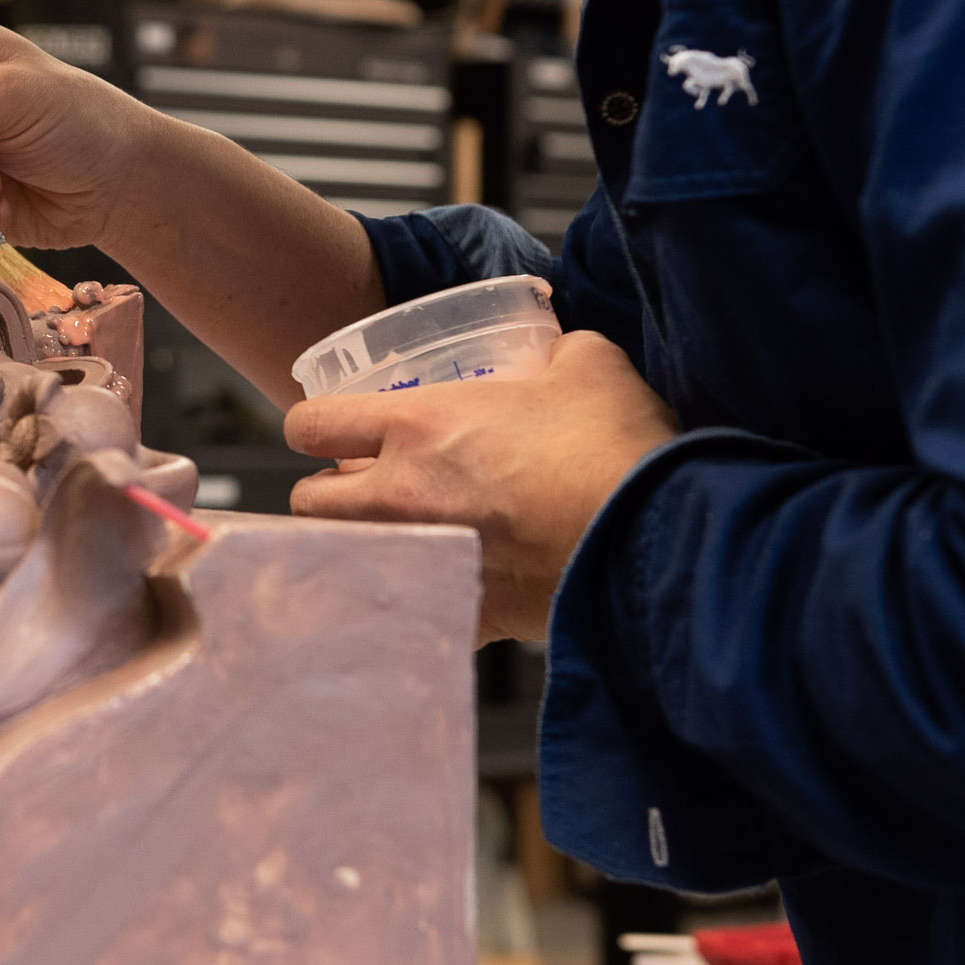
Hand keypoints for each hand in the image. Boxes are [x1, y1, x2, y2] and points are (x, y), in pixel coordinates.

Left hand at [285, 332, 677, 642]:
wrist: (654, 536)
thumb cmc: (616, 446)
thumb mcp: (588, 364)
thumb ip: (555, 353)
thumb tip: (555, 354)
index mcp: (419, 425)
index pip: (312, 424)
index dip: (314, 426)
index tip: (330, 432)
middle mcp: (404, 494)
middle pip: (310, 502)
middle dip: (328, 494)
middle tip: (363, 488)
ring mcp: (428, 557)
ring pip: (346, 559)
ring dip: (358, 547)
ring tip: (394, 540)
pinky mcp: (465, 612)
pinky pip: (410, 609)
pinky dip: (415, 601)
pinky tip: (439, 593)